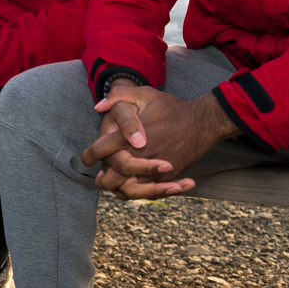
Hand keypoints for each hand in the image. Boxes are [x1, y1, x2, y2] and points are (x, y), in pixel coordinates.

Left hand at [81, 82, 238, 199]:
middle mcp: (139, 156)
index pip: (99, 151)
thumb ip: (118, 96)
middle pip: (110, 178)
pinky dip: (140, 192)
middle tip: (100, 176)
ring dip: (120, 189)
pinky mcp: (168, 177)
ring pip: (128, 190)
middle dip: (102, 180)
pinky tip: (137, 186)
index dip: (88, 156)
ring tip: (116, 183)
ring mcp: (154, 170)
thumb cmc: (171, 107)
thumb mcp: (144, 94)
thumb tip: (97, 106)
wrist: (202, 122)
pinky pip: (149, 192)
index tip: (86, 160)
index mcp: (128, 138)